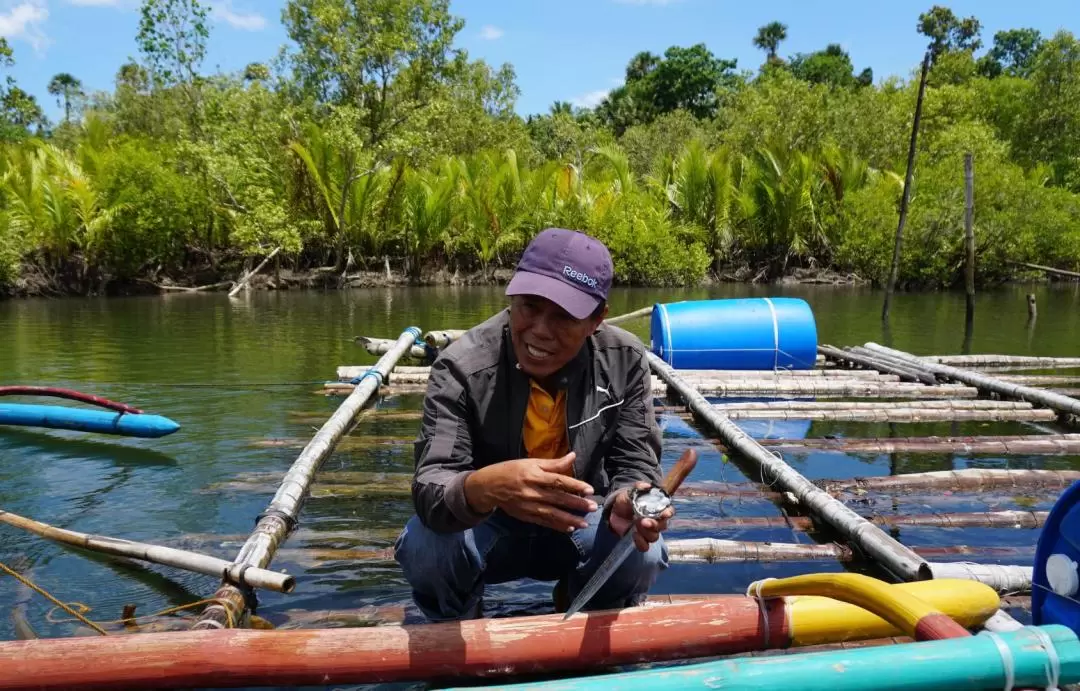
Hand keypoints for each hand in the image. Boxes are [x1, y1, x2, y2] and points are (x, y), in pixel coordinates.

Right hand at [464, 452, 597, 532]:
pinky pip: (544, 522)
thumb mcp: (531, 462)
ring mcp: (529, 506)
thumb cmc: (511, 470)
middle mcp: (532, 492)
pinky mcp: (526, 516)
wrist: (488, 487)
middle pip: (558, 498)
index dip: (574, 485)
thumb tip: (573, 456)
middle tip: (592, 507)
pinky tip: (569, 528)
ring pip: (552, 514)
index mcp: (534, 475)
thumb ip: (553, 463)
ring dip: (569, 519)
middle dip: (576, 504)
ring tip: (584, 523)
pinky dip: (556, 526)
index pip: (558, 481)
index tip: (589, 489)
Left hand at [608, 482, 673, 551]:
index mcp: (658, 508)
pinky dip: (641, 543)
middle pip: (662, 526)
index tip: (664, 514)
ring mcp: (649, 532)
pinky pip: (645, 546)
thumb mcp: (631, 492)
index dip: (668, 513)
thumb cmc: (627, 500)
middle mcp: (656, 521)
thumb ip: (639, 487)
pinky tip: (634, 535)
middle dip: (654, 524)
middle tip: (643, 521)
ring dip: (645, 532)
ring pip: (654, 536)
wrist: (615, 511)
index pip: (669, 512)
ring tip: (635, 526)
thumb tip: (646, 485)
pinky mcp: (641, 540)